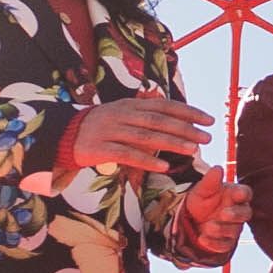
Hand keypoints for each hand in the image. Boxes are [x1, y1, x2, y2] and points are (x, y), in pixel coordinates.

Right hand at [67, 93, 211, 170]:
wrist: (64, 134)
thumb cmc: (103, 125)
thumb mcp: (124, 112)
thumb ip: (148, 113)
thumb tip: (177, 113)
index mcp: (131, 104)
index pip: (164, 105)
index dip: (187, 111)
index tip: (208, 119)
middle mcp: (122, 115)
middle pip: (158, 121)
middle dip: (185, 129)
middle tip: (207, 137)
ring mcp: (110, 131)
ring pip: (145, 137)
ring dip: (171, 144)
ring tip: (192, 151)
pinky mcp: (100, 149)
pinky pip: (126, 155)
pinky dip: (146, 161)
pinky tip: (164, 168)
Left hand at [181, 171, 251, 236]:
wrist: (189, 220)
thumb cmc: (201, 200)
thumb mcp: (202, 190)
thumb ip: (210, 180)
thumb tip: (217, 168)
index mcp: (235, 195)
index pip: (246, 193)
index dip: (243, 194)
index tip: (238, 194)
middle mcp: (238, 212)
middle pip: (245, 214)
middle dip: (236, 215)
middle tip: (224, 214)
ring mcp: (233, 228)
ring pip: (234, 230)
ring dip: (222, 229)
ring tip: (208, 226)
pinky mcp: (226, 242)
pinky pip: (225, 245)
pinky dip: (214, 243)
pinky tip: (202, 238)